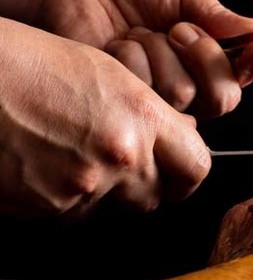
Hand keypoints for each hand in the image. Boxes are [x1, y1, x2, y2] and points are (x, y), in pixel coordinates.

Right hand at [0, 17, 211, 217]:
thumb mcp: (107, 72)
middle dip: (146, 184)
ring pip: (115, 209)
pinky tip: (49, 167)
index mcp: (140, 117)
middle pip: (156, 195)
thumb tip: (180, 137)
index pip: (197, 165)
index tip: (181, 171)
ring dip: (106, 194)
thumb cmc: (28, 64)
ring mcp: (83, 186)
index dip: (189, 171)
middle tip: (123, 164)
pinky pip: (76, 216)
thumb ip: (150, 112)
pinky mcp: (49, 208)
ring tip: (76, 156)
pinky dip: (69, 200)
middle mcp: (119, 157)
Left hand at [33, 0, 252, 117]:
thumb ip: (219, 15)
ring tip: (138, 32)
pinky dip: (131, 57)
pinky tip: (118, 46)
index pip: (246, 74)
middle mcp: (192, 87)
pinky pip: (146, 91)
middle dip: (205, 57)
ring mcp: (161, 101)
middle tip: (179, 29)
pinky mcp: (131, 106)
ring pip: (182, 93)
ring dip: (158, 51)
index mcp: (210, 60)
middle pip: (223, 98)